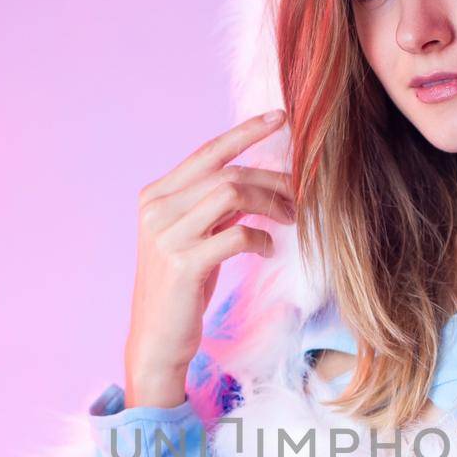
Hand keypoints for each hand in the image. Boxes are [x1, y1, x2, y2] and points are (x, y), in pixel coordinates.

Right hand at [123, 109, 294, 405]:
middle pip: (227, 172)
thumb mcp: (195, 239)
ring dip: (271, 204)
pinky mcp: (183, 263)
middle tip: (300, 195)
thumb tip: (257, 183)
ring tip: (291, 219)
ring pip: (232, 194)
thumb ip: (214, 209)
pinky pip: (235, 235)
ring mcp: (166, 235)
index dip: (245, 132)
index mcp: (156, 196)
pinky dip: (261, 239)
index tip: (280, 117)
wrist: (157, 339)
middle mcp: (157, 208)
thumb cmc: (181, 289)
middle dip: (272, 179)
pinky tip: (268, 251)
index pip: (206, 152)